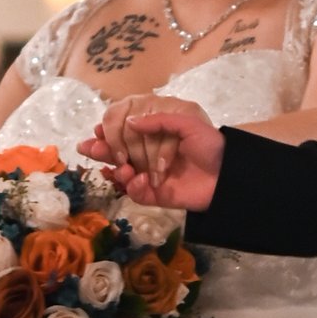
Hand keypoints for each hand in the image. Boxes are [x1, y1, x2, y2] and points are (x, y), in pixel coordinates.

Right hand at [90, 95, 224, 209]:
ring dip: (118, 171)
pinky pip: (137, 194)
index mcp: (154, 137)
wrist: (228, 174)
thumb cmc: (209, 144)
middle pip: (117, 154)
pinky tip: (140, 181)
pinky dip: (135, 188)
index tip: (97, 130)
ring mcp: (150, 177)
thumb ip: (158, 121)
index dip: (108, 132)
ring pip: (123, 175)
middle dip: (100, 151)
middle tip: (88, 148)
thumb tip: (129, 121)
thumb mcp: (187, 123)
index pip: (124, 134)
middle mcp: (148, 156)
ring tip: (124, 169)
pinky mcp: (156, 196)